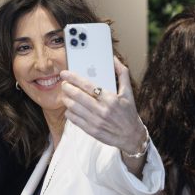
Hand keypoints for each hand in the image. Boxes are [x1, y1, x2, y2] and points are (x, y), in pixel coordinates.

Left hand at [60, 57, 146, 172]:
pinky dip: (69, 112)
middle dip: (67, 88)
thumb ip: (122, 73)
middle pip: (77, 96)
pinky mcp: (91, 130)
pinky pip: (74, 119)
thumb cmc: (128, 112)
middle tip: (64, 84)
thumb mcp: (128, 92)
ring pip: (73, 107)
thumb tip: (113, 59)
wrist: (131, 136)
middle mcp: (102, 110)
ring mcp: (95, 121)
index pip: (87, 85)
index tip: (65, 74)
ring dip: (66, 99)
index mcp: (111, 98)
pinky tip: (70, 108)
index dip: (73, 78)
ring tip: (66, 95)